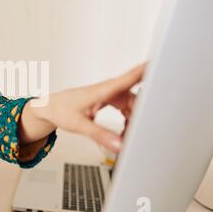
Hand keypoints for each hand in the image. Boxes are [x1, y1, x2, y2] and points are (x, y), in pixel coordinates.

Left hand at [31, 64, 145, 152]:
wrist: (50, 107)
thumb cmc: (61, 110)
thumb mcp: (80, 125)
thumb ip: (100, 135)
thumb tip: (119, 145)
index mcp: (102, 91)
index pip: (129, 79)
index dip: (146, 72)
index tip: (162, 65)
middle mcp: (109, 90)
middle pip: (136, 98)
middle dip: (144, 112)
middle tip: (145, 129)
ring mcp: (110, 95)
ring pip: (133, 105)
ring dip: (135, 119)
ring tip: (128, 136)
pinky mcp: (109, 101)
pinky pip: (126, 109)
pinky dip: (128, 121)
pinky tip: (124, 132)